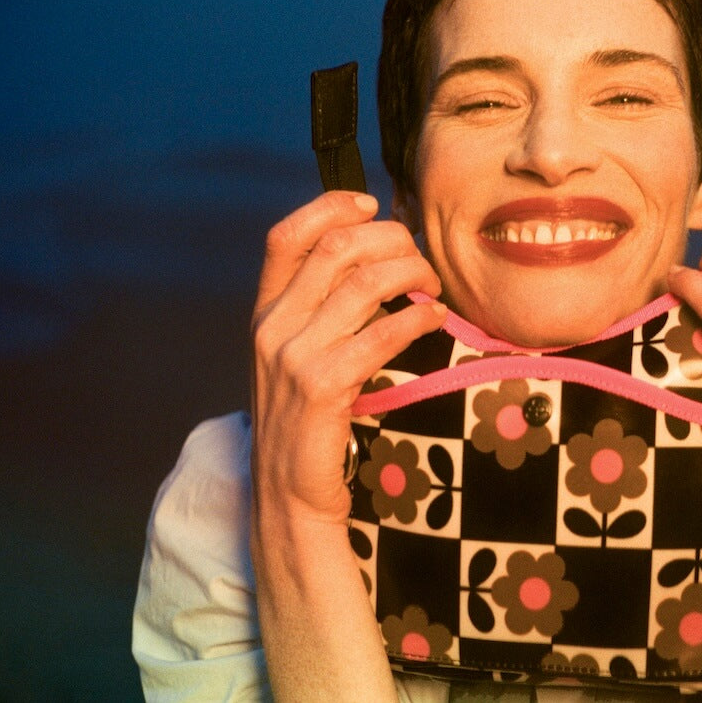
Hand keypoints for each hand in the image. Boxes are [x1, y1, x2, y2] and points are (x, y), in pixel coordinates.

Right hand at [250, 190, 446, 525]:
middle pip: (337, 248)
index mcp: (265, 313)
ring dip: (414, 274)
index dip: (330, 207)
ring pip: (365, 282)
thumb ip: (321, 312)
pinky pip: (383, 332)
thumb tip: (377, 261)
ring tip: (436, 287)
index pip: (287, 236)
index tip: (372, 204)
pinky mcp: (322, 386)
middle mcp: (273, 327)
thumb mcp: (298, 359)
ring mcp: (293, 356)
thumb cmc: (308, 425)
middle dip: (391, 239)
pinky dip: (419, 317)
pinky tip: (436, 320)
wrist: (289, 497)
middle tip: (422, 259)